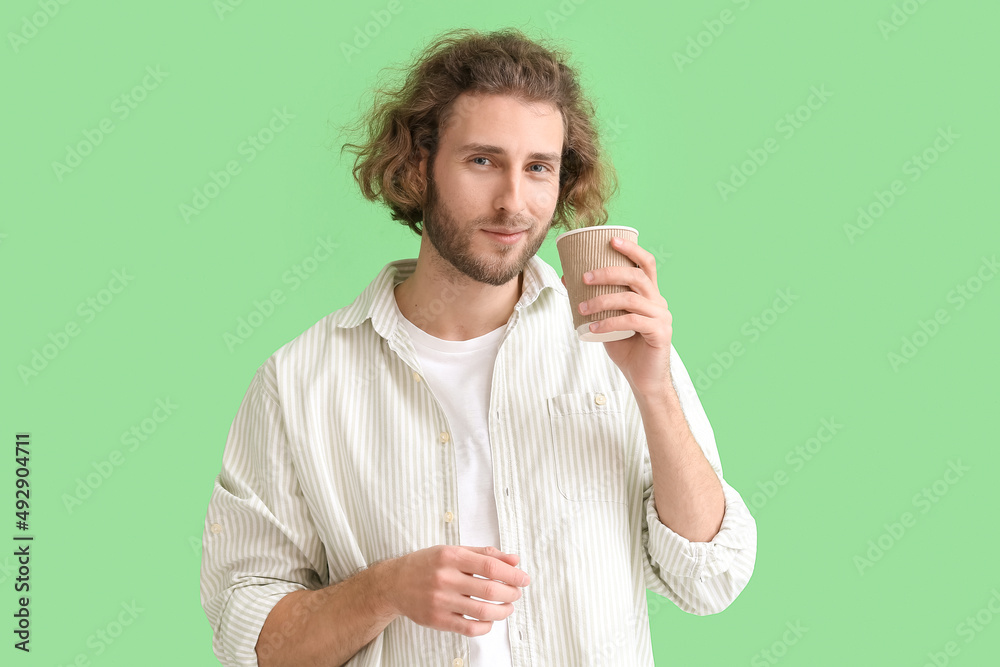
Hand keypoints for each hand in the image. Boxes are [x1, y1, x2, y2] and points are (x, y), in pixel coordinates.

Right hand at [384, 545, 529, 636]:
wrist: (394, 583)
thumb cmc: (427, 564)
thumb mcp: (454, 551)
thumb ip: (484, 554)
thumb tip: (514, 560)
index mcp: (450, 557)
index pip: (490, 566)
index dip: (512, 574)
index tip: (523, 578)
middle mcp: (445, 578)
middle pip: (489, 590)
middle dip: (511, 593)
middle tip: (517, 593)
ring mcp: (440, 601)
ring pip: (482, 611)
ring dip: (503, 611)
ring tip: (508, 607)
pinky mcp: (437, 620)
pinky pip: (469, 628)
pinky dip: (485, 626)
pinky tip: (489, 620)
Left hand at [571, 236, 672, 397]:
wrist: (643, 378)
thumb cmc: (625, 347)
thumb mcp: (606, 319)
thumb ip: (594, 300)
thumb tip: (566, 278)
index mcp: (649, 294)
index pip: (646, 264)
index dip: (631, 249)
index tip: (611, 240)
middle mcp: (658, 302)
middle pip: (637, 277)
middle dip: (609, 273)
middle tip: (584, 277)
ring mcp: (661, 317)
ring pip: (632, 299)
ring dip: (603, 300)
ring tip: (582, 307)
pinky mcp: (660, 333)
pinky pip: (632, 322)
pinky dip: (609, 323)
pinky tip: (592, 328)